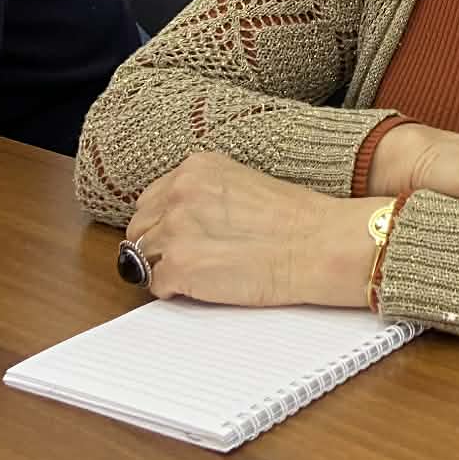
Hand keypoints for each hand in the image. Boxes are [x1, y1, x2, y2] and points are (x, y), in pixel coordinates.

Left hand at [124, 150, 376, 306]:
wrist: (318, 244)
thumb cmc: (296, 219)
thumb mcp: (242, 183)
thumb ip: (204, 194)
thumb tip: (178, 220)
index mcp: (195, 168)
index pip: (152, 199)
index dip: (165, 222)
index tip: (183, 235)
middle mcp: (179, 193)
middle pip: (140, 227)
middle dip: (158, 244)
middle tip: (190, 257)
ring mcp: (175, 230)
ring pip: (141, 256)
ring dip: (164, 267)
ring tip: (199, 272)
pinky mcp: (179, 267)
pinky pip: (156, 285)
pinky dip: (174, 291)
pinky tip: (204, 286)